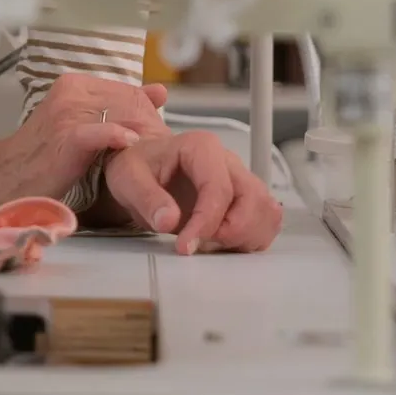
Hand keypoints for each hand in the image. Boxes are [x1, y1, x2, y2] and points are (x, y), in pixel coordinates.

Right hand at [0, 74, 171, 207]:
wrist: (7, 175)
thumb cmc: (47, 153)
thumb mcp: (82, 123)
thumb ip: (118, 106)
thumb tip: (161, 90)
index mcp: (74, 83)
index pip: (126, 90)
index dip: (144, 113)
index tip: (152, 133)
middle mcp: (70, 92)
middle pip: (126, 102)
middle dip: (145, 124)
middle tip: (156, 145)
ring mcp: (67, 112)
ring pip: (118, 115)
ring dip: (139, 133)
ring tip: (150, 150)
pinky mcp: (66, 136)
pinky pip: (99, 132)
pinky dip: (117, 136)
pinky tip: (130, 145)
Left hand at [102, 131, 282, 254]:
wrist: (142, 170)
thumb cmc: (138, 168)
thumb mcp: (127, 179)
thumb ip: (147, 198)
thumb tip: (168, 220)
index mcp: (201, 148)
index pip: (218, 188)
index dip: (206, 222)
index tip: (185, 246)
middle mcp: (228, 161)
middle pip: (253, 199)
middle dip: (230, 231)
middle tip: (199, 245)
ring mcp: (241, 180)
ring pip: (266, 211)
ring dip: (244, 236)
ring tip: (209, 244)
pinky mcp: (247, 199)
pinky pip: (267, 221)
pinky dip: (252, 238)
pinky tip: (223, 243)